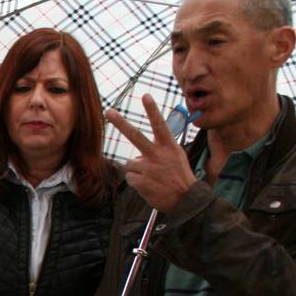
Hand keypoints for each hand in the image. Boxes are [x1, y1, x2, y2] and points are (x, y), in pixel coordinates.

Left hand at [106, 95, 195, 212]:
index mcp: (169, 146)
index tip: (145, 96)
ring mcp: (149, 168)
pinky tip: (148, 185)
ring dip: (136, 170)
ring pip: (130, 163)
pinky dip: (136, 182)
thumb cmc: (180, 176)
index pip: (159, 124)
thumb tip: (136, 156)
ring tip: (151, 177)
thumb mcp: (176, 157)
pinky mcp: (142, 182)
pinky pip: (130, 178)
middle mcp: (158, 155)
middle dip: (121, 123)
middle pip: (136, 136)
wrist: (186, 200)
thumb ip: (158, 151)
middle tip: (108, 111)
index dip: (152, 110)